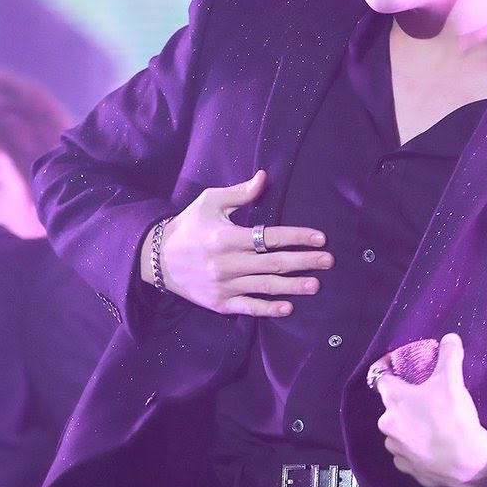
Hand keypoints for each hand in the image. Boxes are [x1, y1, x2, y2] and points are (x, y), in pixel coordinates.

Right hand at [139, 169, 333, 316]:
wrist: (156, 259)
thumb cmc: (188, 226)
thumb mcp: (209, 202)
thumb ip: (239, 193)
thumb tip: (264, 178)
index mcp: (226, 237)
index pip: (269, 237)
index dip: (297, 237)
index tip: (320, 238)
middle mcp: (226, 263)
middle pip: (273, 263)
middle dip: (304, 262)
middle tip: (329, 261)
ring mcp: (223, 285)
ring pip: (265, 286)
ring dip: (293, 286)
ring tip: (316, 284)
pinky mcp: (219, 303)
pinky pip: (248, 307)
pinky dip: (268, 308)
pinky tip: (288, 307)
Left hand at [374, 333, 486, 486]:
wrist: (467, 463)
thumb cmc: (453, 417)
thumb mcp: (453, 380)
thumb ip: (449, 355)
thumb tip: (450, 338)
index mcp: (394, 399)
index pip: (382, 378)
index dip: (391, 372)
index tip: (402, 371)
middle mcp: (387, 423)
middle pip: (392, 406)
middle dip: (407, 402)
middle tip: (429, 400)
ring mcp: (396, 448)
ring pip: (399, 431)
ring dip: (411, 427)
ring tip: (433, 426)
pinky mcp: (406, 468)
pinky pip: (407, 453)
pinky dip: (417, 449)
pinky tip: (433, 447)